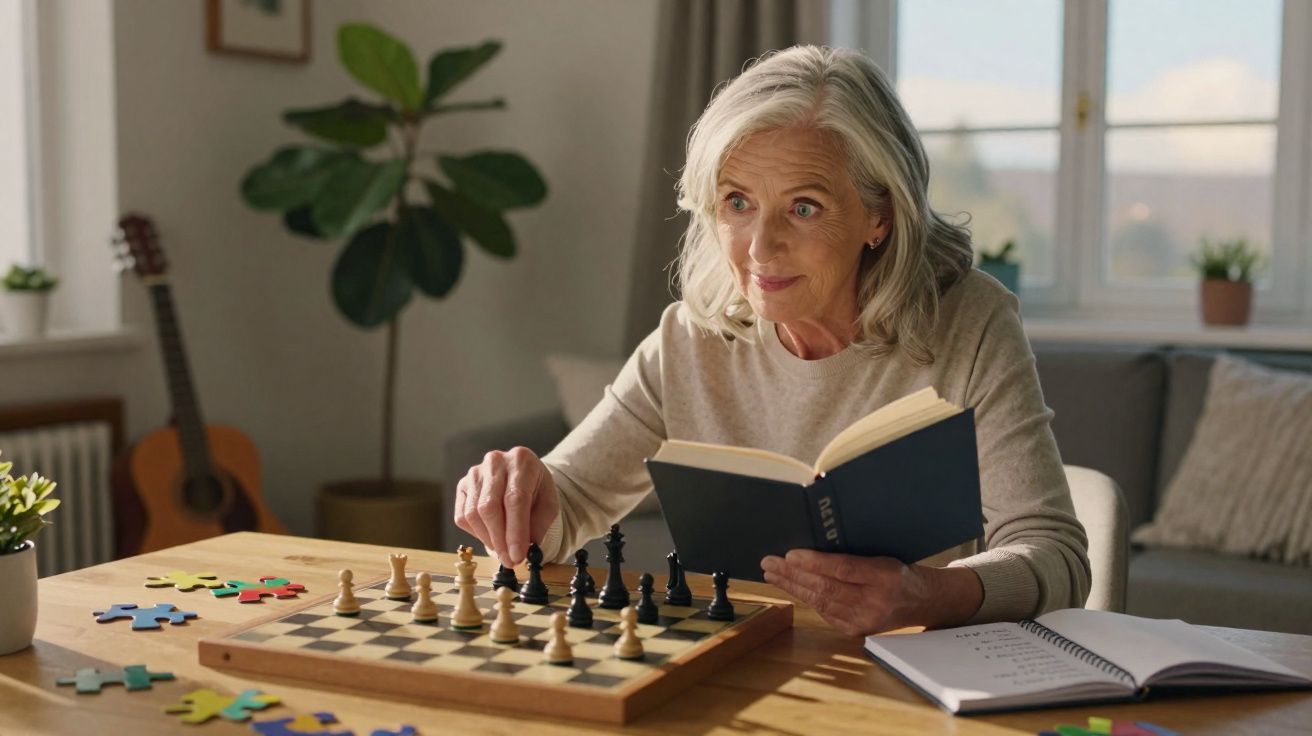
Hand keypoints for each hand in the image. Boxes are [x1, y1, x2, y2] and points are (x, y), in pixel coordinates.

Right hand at [453, 447, 558, 567]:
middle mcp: (495, 462)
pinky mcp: (463, 486)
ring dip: (488, 539)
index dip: (515, 531)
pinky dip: (476, 533)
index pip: (515, 499)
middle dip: (500, 540)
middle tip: (510, 560)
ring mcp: (475, 473)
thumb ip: (539, 526)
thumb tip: (523, 551)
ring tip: (503, 549)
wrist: (524, 477)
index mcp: (521, 461)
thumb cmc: (537, 490)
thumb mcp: (549, 505)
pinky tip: (491, 535)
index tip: (518, 555)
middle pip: (489, 507)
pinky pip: (462, 516)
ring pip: (473, 513)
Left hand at [761, 550, 981, 636]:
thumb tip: (812, 545)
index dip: (814, 562)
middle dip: (793, 575)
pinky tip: (791, 587)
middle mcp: (875, 602)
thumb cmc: (899, 572)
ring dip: (792, 587)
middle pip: (826, 587)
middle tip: (769, 562)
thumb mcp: (883, 555)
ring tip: (772, 573)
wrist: (921, 602)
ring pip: (821, 602)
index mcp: (885, 576)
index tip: (790, 554)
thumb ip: (853, 554)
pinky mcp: (856, 631)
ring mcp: (864, 620)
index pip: (843, 569)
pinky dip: (806, 598)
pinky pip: (825, 612)